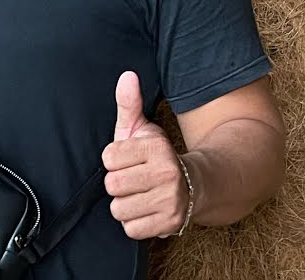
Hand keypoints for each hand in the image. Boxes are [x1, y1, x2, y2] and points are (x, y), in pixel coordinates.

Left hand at [101, 71, 191, 239]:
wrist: (196, 185)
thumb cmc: (157, 156)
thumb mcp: (142, 128)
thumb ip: (129, 103)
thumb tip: (127, 76)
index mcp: (155, 148)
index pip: (108, 158)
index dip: (114, 161)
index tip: (128, 160)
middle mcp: (166, 173)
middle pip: (112, 185)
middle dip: (118, 184)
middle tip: (134, 180)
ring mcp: (170, 200)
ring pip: (119, 209)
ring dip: (125, 205)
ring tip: (140, 195)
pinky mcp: (170, 224)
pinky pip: (131, 229)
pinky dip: (135, 223)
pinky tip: (146, 211)